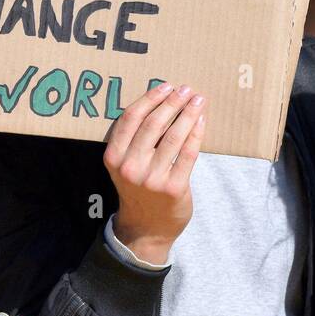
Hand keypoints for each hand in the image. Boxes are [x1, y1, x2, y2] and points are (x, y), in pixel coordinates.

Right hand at [104, 83, 205, 264]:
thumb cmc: (138, 190)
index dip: (150, 98)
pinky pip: (188, 153)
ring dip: (188, 114)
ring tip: (198, 101)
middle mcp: (130, 167)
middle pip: (153, 124)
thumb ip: (133, 140)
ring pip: (173, 136)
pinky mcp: (173, 187)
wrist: (146, 229)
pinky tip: (201, 121)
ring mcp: (151, 178)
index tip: (165, 86)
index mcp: (113, 157)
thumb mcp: (124, 165)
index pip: (130, 118)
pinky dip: (196, 133)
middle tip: (186, 90)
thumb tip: (161, 102)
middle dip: (172, 102)